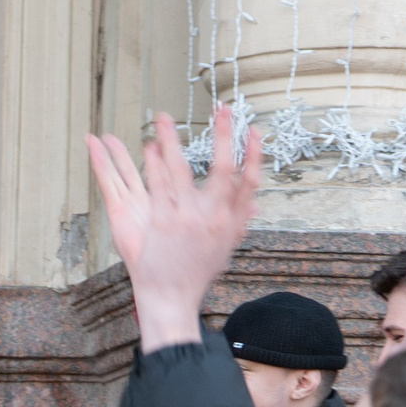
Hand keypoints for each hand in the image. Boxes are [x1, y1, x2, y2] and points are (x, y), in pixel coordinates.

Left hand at [84, 105, 261, 353]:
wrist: (173, 299)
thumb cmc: (198, 273)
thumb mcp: (224, 249)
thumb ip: (237, 224)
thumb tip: (253, 208)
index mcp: (232, 223)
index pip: (251, 182)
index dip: (255, 154)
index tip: (255, 131)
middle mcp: (214, 217)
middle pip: (223, 168)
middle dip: (224, 135)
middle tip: (223, 107)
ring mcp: (187, 218)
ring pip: (183, 169)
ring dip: (174, 140)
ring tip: (165, 117)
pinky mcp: (162, 222)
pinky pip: (158, 185)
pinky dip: (154, 164)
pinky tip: (150, 146)